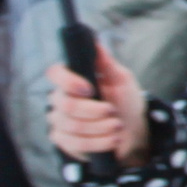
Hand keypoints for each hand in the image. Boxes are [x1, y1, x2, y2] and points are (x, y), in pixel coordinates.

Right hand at [47, 48, 147, 168]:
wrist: (132, 129)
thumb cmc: (124, 100)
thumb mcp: (121, 80)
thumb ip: (106, 64)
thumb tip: (95, 42)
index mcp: (71, 79)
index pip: (54, 73)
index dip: (68, 81)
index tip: (90, 89)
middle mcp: (59, 99)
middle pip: (66, 105)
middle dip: (95, 110)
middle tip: (113, 110)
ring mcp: (59, 121)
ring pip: (72, 126)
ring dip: (101, 127)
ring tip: (118, 126)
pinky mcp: (64, 142)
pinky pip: (76, 144)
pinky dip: (99, 142)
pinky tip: (113, 139)